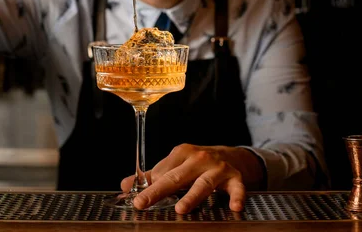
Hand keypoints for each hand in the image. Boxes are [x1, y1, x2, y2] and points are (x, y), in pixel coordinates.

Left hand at [121, 144, 262, 213]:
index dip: (148, 186)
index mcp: (182, 153)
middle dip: (159, 190)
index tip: (136, 200)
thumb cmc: (198, 164)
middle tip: (143, 202)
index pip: (162, 171)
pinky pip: (237, 188)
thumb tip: (124, 186)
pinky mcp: (235, 178)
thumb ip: (152, 177)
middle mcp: (198, 158)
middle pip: (176, 177)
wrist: (232, 156)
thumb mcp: (176, 165)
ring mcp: (217, 168)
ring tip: (180, 208)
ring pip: (203, 183)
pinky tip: (235, 206)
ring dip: (192, 196)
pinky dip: (237, 196)